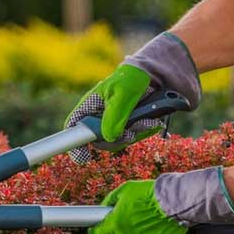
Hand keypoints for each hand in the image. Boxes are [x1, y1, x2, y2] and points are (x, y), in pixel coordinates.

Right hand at [63, 32, 201, 164]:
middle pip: (99, 141)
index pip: (74, 126)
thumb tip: (107, 137)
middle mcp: (101, 116)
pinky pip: (134, 137)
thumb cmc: (134, 77)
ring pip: (118, 141)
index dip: (75, 143)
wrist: (158, 76)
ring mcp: (116, 122)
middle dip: (116, 139)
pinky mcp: (130, 125)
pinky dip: (144, 131)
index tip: (83, 157)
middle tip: (130, 132)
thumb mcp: (123, 93)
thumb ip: (114, 115)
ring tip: (147, 120)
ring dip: (135, 134)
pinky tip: (152, 121)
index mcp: (91, 104)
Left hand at [88, 180, 186, 233]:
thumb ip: (110, 200)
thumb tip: (103, 207)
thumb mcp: (124, 190)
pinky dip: (150, 233)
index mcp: (115, 226)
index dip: (95, 230)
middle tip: (128, 213)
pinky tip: (157, 221)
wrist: (174, 201)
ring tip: (146, 213)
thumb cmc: (148, 194)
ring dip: (135, 229)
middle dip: (118, 226)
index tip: (97, 226)